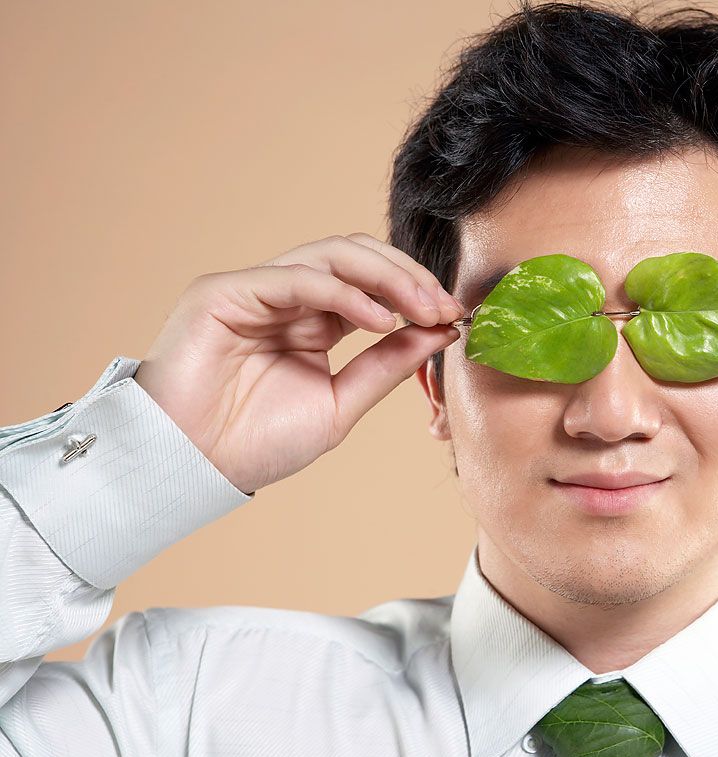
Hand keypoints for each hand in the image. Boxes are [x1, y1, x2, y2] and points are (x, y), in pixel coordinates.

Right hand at [132, 233, 463, 495]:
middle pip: (358, 257)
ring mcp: (256, 289)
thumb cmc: (256, 443)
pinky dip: (346, 293)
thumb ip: (387, 366)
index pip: (373, 283)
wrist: (191, 468)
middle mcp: (287, 298)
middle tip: (445, 306)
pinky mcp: (226, 291)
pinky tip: (382, 319)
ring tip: (423, 307)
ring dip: (387, 277)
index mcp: (314, 321)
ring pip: (333, 255)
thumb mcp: (340, 404)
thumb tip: (440, 332)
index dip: (417, 293)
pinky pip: (298, 278)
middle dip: (409, 276)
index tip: (455, 317)